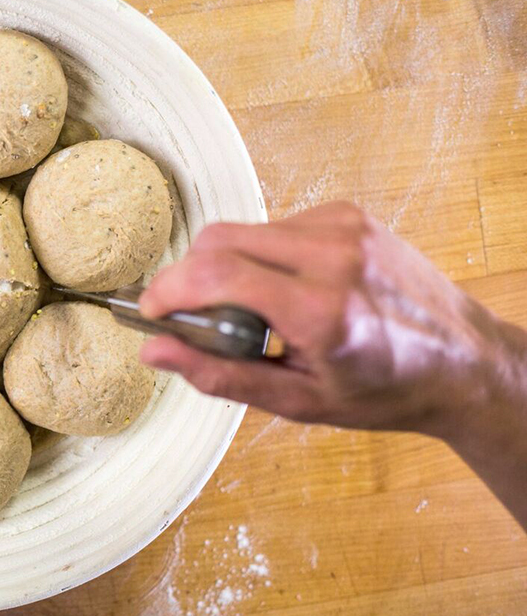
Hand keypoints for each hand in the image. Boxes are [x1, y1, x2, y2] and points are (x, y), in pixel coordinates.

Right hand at [138, 201, 519, 435]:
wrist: (464, 363)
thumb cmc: (386, 390)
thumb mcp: (298, 401)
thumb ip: (218, 375)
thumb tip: (155, 352)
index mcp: (322, 311)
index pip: (218, 274)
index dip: (169, 289)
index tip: (151, 311)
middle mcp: (335, 257)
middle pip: (220, 241)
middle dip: (188, 276)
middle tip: (191, 315)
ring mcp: (345, 228)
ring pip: (244, 230)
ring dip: (226, 266)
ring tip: (251, 310)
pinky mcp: (350, 215)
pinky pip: (276, 224)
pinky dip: (261, 254)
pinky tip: (283, 288)